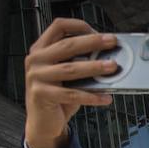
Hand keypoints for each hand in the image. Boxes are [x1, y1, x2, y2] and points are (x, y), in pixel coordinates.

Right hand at [24, 18, 118, 147]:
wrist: (42, 122)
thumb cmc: (58, 95)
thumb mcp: (68, 75)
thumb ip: (80, 62)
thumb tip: (108, 56)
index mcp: (41, 49)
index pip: (58, 27)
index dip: (79, 26)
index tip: (98, 32)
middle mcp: (36, 59)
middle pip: (67, 45)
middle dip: (92, 42)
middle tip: (112, 42)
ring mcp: (36, 76)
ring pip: (70, 69)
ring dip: (94, 67)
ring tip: (113, 67)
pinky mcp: (41, 94)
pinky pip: (71, 94)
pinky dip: (91, 96)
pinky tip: (105, 97)